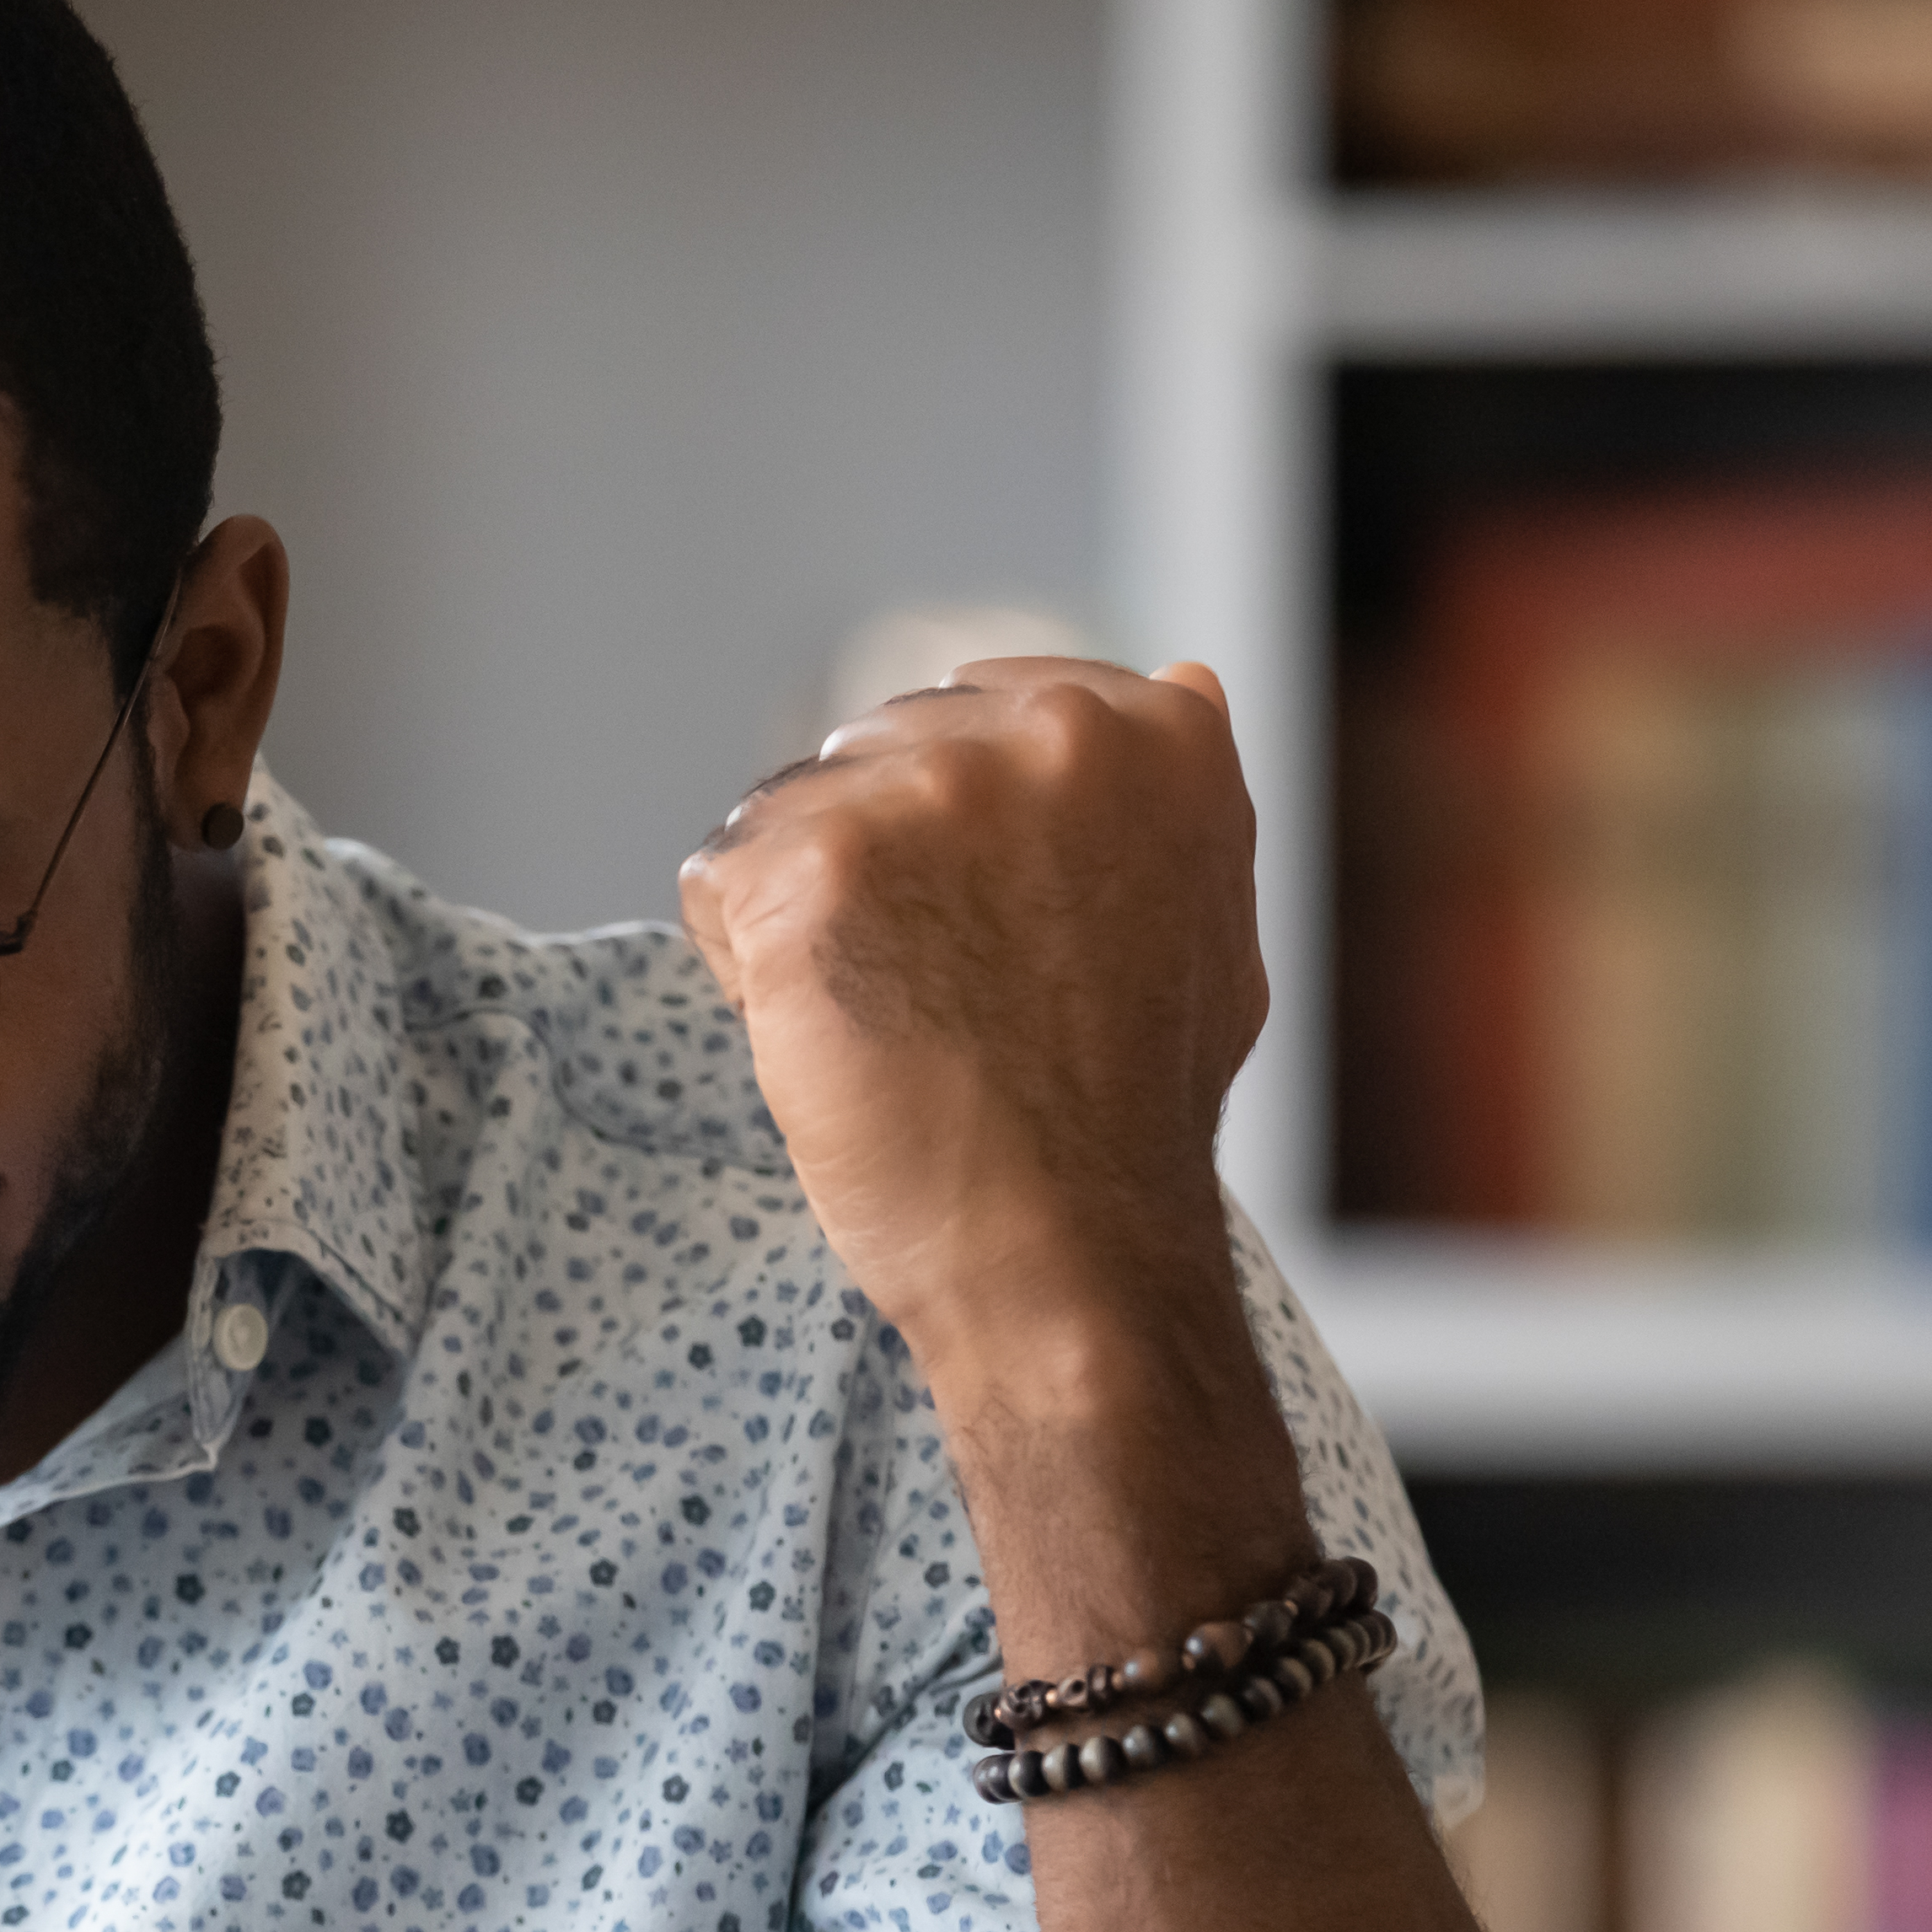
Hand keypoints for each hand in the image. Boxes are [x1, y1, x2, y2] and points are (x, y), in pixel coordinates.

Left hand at [672, 657, 1267, 1364]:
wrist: (1069, 1248)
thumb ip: (1172, 796)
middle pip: (870, 752)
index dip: (946, 831)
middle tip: (940, 994)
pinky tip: (826, 1036)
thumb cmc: (1129, 1116)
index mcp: (1158, 730)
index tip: (980, 929)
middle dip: (875, 867)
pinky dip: (743, 966)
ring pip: (787, 812)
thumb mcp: (1213, 919)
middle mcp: (1054, 735)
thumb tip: (1183, 683)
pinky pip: (718, 882)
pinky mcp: (817, 866)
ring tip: (891, 1020)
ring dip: (805, 915)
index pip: (970, 711)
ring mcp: (931, 792)